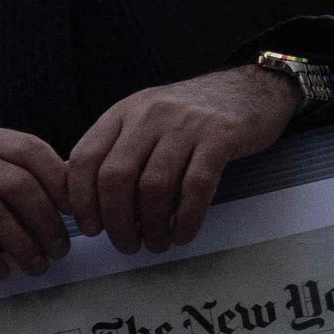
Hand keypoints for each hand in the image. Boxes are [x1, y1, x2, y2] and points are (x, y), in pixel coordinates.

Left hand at [58, 65, 295, 257]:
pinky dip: (185, 219)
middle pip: (115, 177)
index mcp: (122, 113)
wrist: (252, 88)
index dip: (81, 201)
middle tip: (125, 245)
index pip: (85, 159)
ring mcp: (186, 124)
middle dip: (116, 221)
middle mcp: (149, 115)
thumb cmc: (190, 117)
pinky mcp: (221, 137)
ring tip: (156, 243)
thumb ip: (113, 152)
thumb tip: (81, 201)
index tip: (91, 229)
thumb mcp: (142, 121)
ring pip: (153, 186)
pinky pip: (196, 187)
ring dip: (151, 225)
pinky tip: (182, 234)